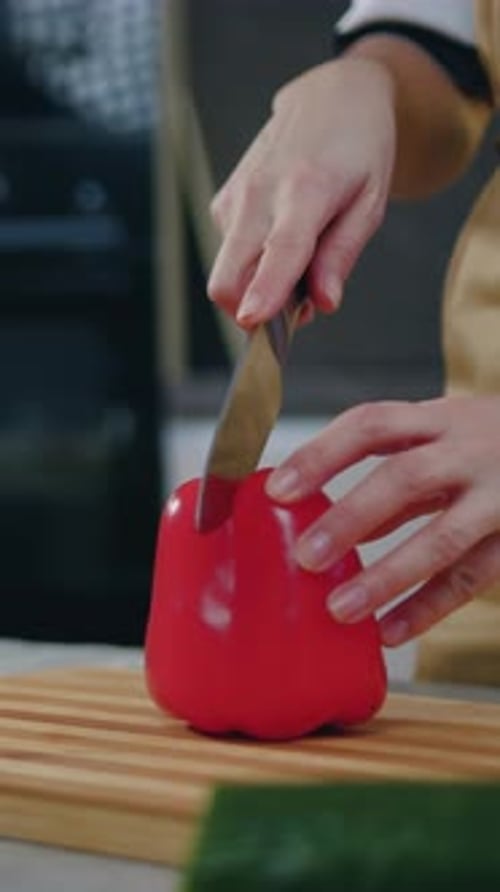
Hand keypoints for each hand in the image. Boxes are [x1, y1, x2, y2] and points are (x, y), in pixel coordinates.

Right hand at [207, 58, 395, 327]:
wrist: (332, 97)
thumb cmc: (358, 151)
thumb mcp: (370, 204)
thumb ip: (341, 255)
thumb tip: (323, 303)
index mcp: (306, 190)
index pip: (280, 250)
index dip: (265, 290)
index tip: (253, 321)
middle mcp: (260, 193)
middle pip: (230, 275)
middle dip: (253, 312)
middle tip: (297, 311)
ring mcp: (236, 197)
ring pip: (229, 274)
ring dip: (258, 289)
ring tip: (300, 264)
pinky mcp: (224, 202)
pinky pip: (230, 256)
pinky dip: (253, 267)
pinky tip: (280, 245)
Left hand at [266, 397, 499, 646]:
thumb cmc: (495, 443)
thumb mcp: (446, 441)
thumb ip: (395, 477)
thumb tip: (327, 516)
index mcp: (440, 420)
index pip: (371, 424)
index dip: (321, 455)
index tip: (278, 489)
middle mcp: (470, 450)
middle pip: (405, 478)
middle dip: (352, 517)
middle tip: (307, 556)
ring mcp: (499, 496)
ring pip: (443, 537)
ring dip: (387, 575)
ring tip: (341, 608)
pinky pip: (473, 576)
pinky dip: (429, 607)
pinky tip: (393, 630)